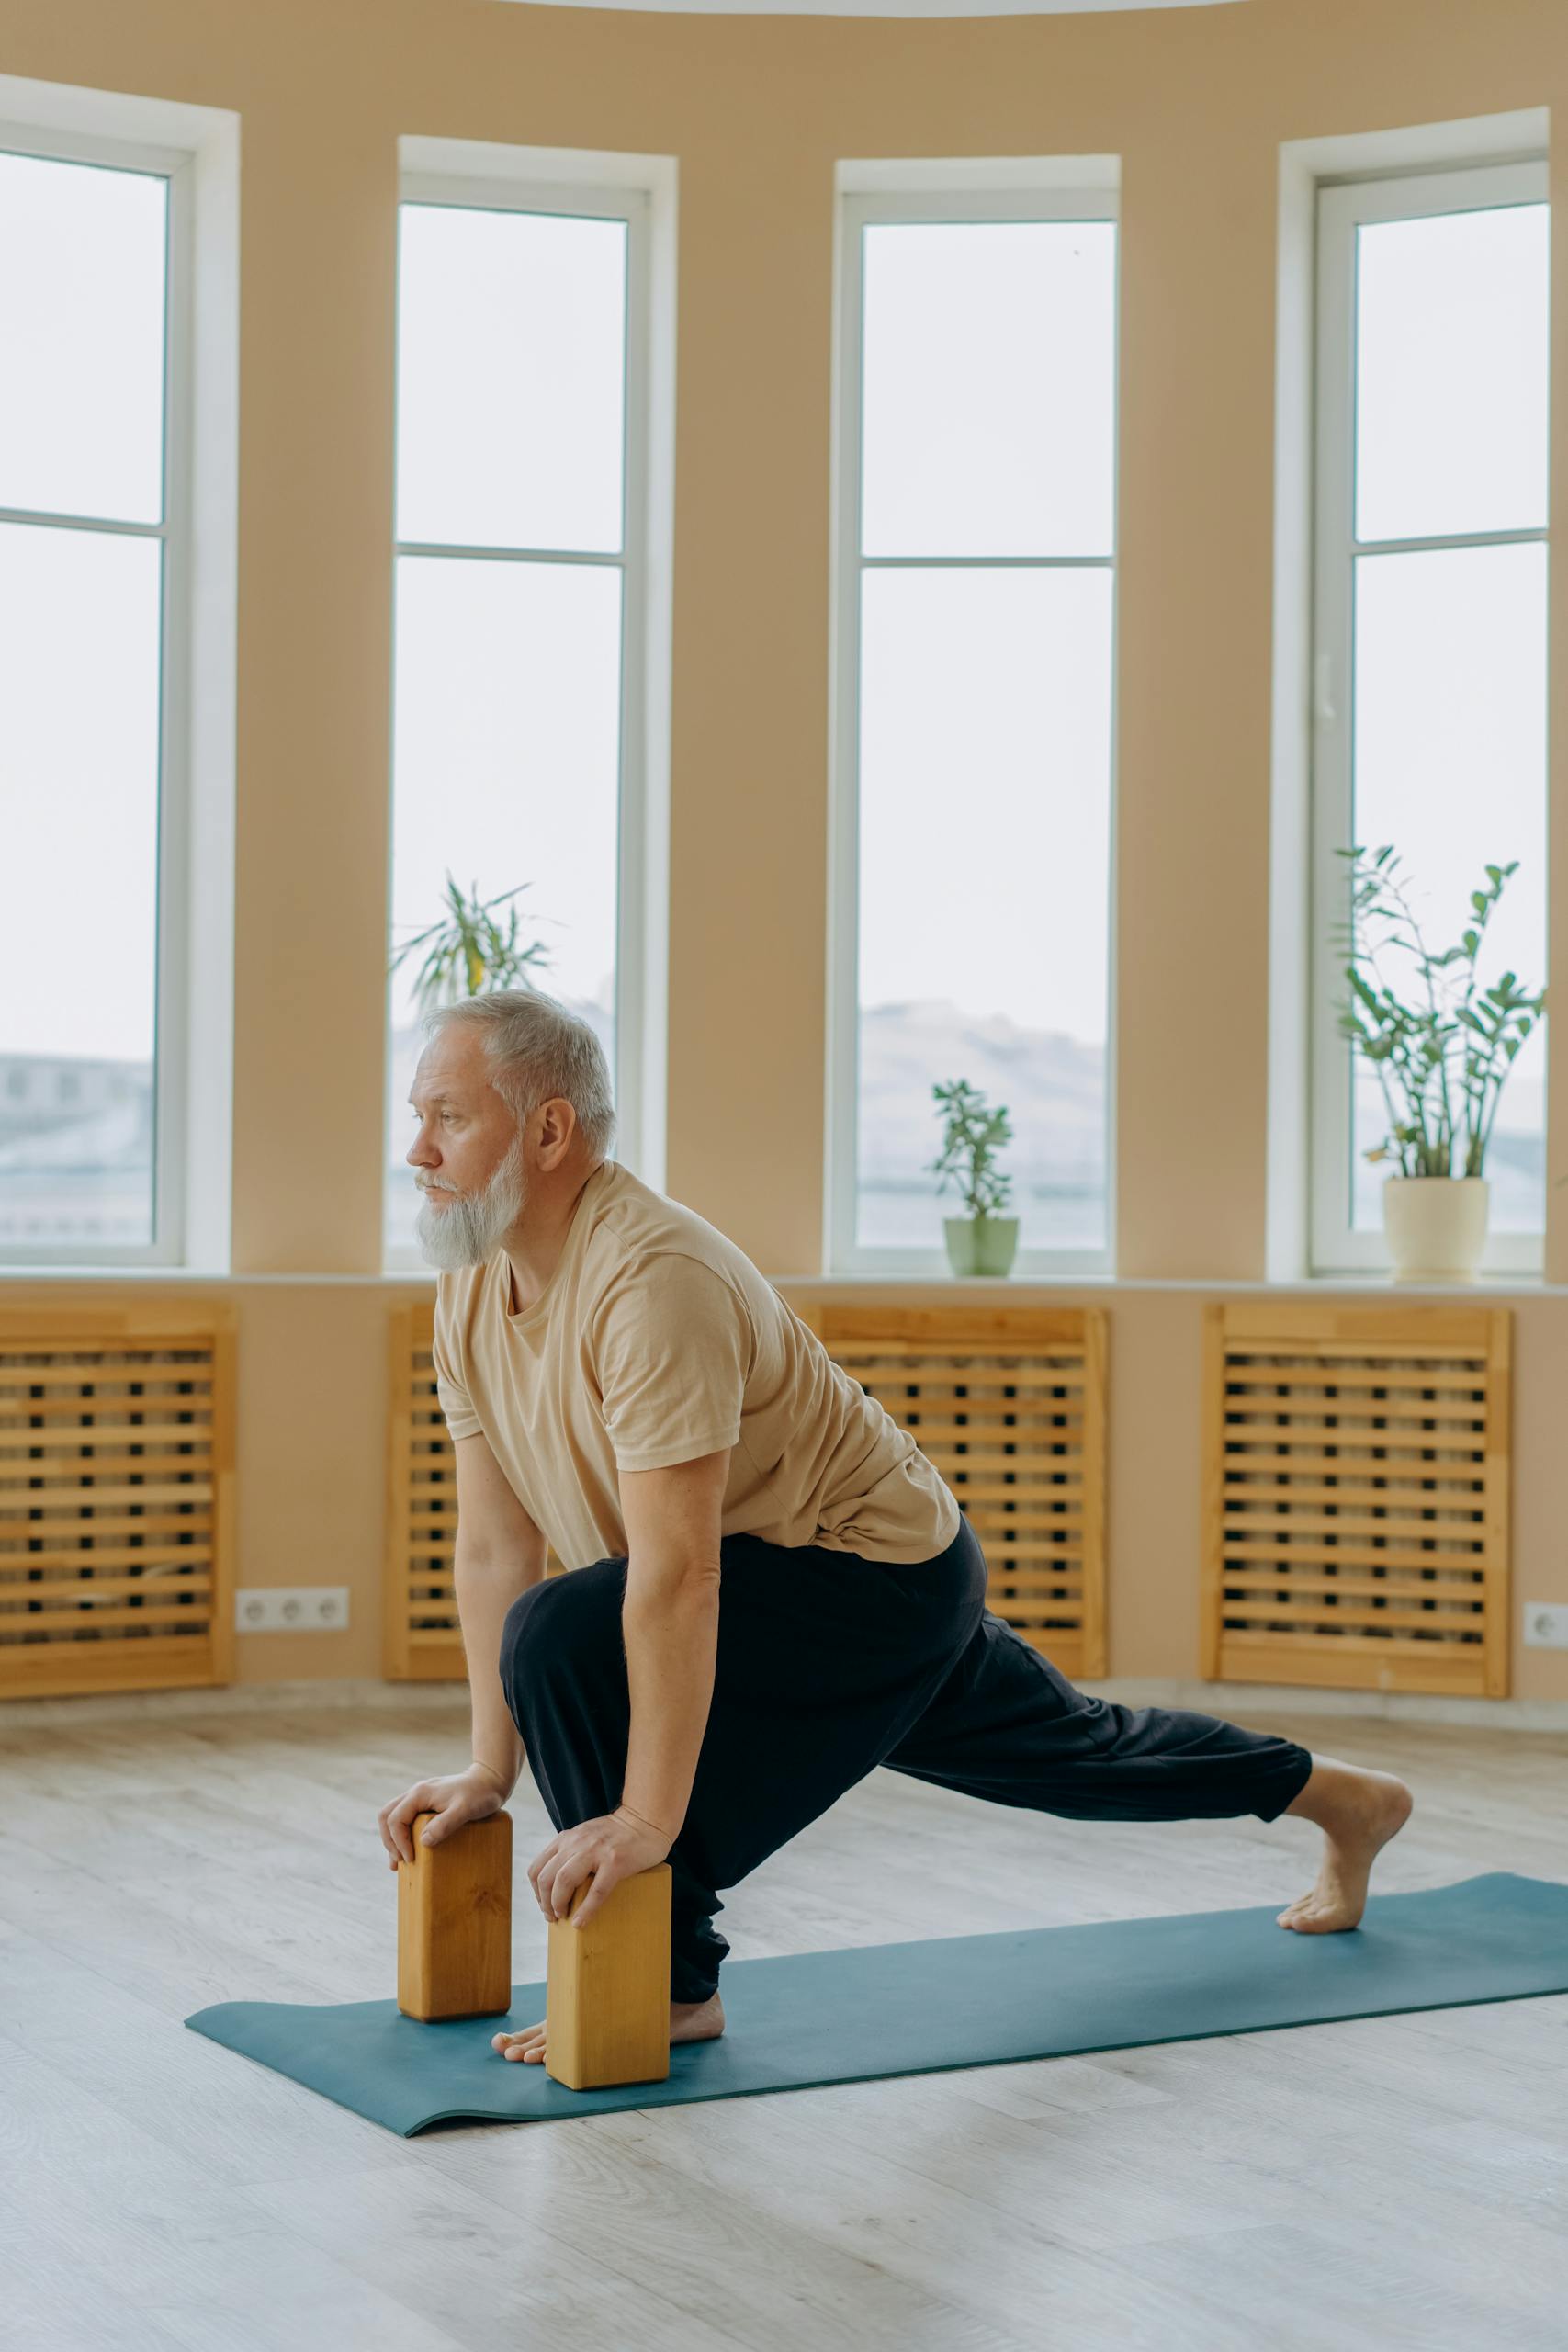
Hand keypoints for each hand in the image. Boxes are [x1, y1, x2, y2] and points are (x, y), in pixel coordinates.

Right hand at [377, 1762, 508, 1867]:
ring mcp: (420, 1797)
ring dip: (392, 1838)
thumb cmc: (480, 1794)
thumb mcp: (465, 1810)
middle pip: (387, 1816)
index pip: (396, 1819)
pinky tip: (408, 1849)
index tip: (411, 1859)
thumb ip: (445, 1824)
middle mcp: (416, 1793)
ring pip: (393, 1816)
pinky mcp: (427, 1803)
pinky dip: (401, 1834)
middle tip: (400, 1861)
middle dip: (389, 1840)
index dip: (399, 1842)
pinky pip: (405, 1818)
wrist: (490, 1780)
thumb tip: (423, 1842)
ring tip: (398, 1862)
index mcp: (420, 1794)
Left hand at [528, 1807, 671, 1930]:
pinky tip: (581, 1922)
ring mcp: (596, 1851)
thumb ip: (571, 1852)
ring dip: (559, 1905)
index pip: (537, 1869)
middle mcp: (577, 1842)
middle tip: (554, 1916)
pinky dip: (585, 1910)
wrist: (647, 1820)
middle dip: (546, 1903)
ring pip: (563, 1881)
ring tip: (565, 1917)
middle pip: (546, 1877)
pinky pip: (595, 1891)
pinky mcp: (615, 1862)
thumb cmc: (618, 1834)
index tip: (545, 1906)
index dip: (536, 1893)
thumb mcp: (586, 1836)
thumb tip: (557, 1884)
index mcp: (567, 1838)